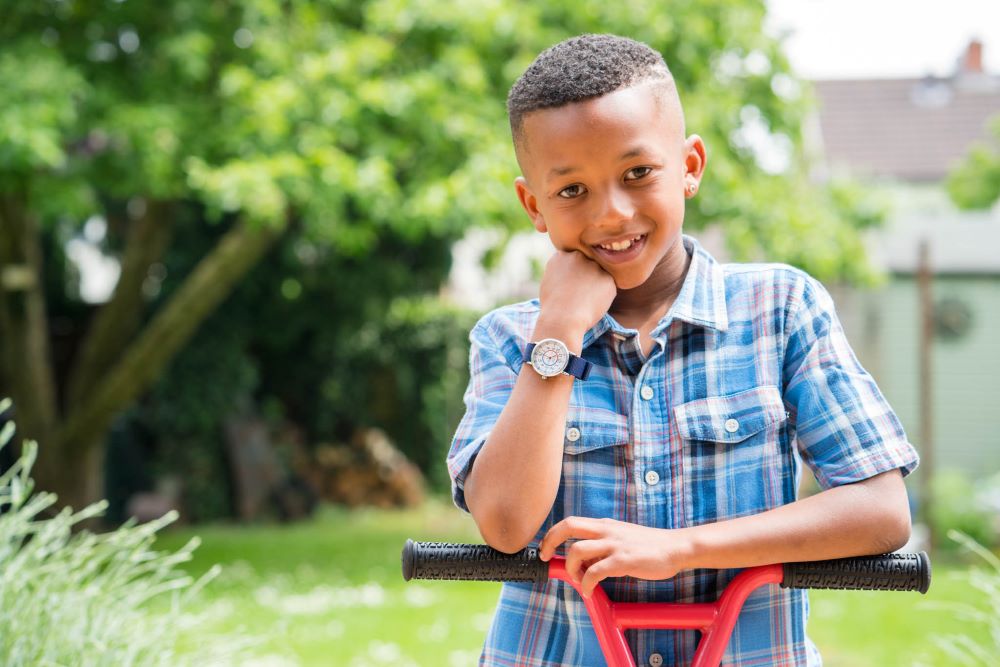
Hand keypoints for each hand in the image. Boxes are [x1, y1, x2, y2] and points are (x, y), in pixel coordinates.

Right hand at [536, 250, 616, 340]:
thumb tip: (571, 274)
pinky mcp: (608, 278)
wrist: (562, 319)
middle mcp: (578, 256)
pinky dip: (604, 297)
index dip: (573, 276)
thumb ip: (561, 273)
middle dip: (586, 278)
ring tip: (584, 302)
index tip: (570, 288)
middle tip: (579, 296)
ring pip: (599, 276)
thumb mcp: (549, 283)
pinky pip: (608, 287)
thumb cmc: (552, 307)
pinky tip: (593, 305)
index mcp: (561, 255)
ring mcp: (594, 265)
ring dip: (596, 287)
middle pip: (587, 265)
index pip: (573, 261)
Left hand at [538, 517, 690, 596]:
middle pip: (567, 526)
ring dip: (570, 569)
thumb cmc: (650, 545)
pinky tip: (590, 592)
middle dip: (549, 541)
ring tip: (578, 582)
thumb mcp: (622, 537)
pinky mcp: (623, 560)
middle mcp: (606, 530)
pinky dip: (586, 584)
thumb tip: (584, 560)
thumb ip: (602, 545)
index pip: (570, 522)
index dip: (552, 534)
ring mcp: (614, 544)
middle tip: (545, 558)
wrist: (676, 547)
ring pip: (577, 551)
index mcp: (604, 524)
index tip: (545, 548)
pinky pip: (595, 572)